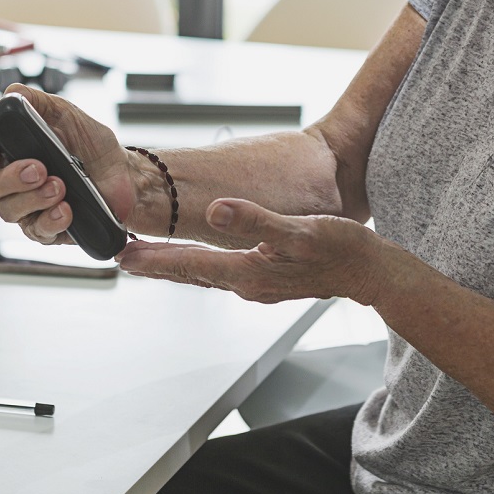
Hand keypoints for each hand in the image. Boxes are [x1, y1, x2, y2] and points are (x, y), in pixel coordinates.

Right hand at [0, 84, 137, 244]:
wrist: (123, 174)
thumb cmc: (91, 146)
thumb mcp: (66, 114)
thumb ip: (38, 102)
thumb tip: (14, 92)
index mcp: (10, 152)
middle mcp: (13, 182)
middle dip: (11, 177)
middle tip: (39, 168)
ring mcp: (28, 207)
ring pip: (8, 211)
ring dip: (33, 198)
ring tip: (60, 185)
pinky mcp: (47, 228)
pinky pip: (36, 231)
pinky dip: (50, 219)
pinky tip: (66, 208)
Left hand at [114, 198, 388, 304]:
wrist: (372, 272)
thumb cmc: (341, 250)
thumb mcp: (299, 230)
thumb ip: (255, 221)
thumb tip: (216, 210)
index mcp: (249, 273)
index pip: (189, 265)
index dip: (154, 259)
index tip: (122, 255)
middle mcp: (248, 284)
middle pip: (190, 273)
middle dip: (155, 265)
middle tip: (122, 256)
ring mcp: (258, 284)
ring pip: (204, 274)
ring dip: (175, 266)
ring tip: (148, 256)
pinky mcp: (269, 278)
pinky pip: (223, 271)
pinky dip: (200, 264)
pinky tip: (197, 256)